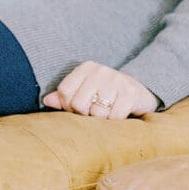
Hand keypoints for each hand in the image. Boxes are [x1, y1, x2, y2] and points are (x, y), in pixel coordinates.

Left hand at [42, 61, 159, 119]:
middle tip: (93, 114)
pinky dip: (115, 121)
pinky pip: (114, 117)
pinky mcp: (130, 93)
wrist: (142, 92)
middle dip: (85, 115)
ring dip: (101, 120)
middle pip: (79, 104)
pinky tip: (118, 115)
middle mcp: (100, 71)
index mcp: (85, 68)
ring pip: (97, 113)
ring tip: (107, 113)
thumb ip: (65, 96)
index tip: (77, 109)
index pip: (64, 91)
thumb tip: (46, 101)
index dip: (67, 106)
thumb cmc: (107, 94)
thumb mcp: (85, 90)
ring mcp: (116, 80)